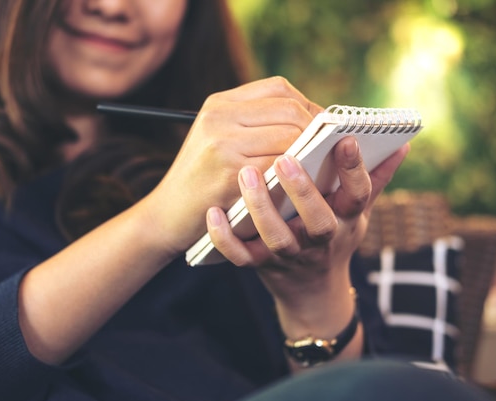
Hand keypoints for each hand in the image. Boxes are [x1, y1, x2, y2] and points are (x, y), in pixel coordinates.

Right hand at [143, 76, 323, 253]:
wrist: (166, 216)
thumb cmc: (203, 181)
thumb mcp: (220, 141)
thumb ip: (257, 126)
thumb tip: (316, 124)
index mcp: (220, 103)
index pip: (279, 89)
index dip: (308, 106)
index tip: (323, 127)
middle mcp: (219, 116)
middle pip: (290, 112)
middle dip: (316, 133)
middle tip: (329, 153)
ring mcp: (222, 143)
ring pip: (290, 139)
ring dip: (310, 157)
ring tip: (318, 170)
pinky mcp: (228, 173)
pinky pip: (280, 169)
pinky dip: (296, 179)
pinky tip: (301, 188)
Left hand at [206, 137, 408, 339]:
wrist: (312, 290)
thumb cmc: (336, 238)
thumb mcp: (358, 213)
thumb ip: (374, 179)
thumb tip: (401, 143)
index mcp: (346, 220)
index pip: (358, 195)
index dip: (354, 169)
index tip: (346, 138)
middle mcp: (320, 240)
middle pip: (317, 221)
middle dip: (304, 191)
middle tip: (286, 158)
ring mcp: (290, 255)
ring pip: (277, 238)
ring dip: (262, 209)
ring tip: (247, 174)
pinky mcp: (261, 265)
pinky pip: (241, 258)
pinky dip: (226, 240)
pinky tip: (214, 213)